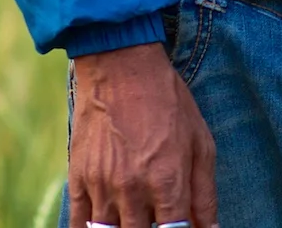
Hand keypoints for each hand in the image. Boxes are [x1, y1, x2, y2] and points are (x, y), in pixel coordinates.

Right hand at [69, 40, 217, 227]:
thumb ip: (204, 192)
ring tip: (136, 218)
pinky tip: (104, 225)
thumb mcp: (200, 142)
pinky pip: (78, 224)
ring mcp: (101, 187)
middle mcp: (132, 189)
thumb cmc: (169, 103)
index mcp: (167, 181)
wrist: (121, 70)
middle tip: (156, 219)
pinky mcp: (78, 180)